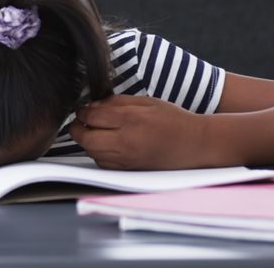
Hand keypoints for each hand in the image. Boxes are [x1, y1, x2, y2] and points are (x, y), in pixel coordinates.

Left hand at [70, 95, 211, 170]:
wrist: (195, 145)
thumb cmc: (174, 121)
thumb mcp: (147, 102)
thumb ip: (118, 103)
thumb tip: (93, 106)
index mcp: (131, 119)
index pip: (91, 116)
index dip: (82, 111)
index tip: (83, 109)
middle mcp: (126, 142)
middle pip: (85, 138)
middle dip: (77, 129)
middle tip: (80, 122)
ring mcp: (127, 159)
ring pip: (92, 153)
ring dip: (87, 142)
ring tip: (94, 132)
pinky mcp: (129, 171)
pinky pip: (103, 164)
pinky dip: (98, 154)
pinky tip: (106, 145)